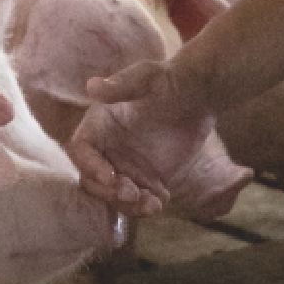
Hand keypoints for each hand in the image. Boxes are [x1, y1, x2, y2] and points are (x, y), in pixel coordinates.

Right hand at [67, 59, 222, 217]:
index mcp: (100, 123)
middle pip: (93, 179)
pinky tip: (162, 201)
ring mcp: (126, 166)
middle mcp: (107, 148)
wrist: (201, 96)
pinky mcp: (146, 179)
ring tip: (153, 204)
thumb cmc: (172, 80)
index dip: (90, 165)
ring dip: (128, 205)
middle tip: (133, 195)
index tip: (110, 177)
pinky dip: (146, 206)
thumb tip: (91, 86)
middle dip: (109, 192)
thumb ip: (122, 85)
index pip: (82, 148)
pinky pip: (139, 200)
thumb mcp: (149, 77)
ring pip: (115, 195)